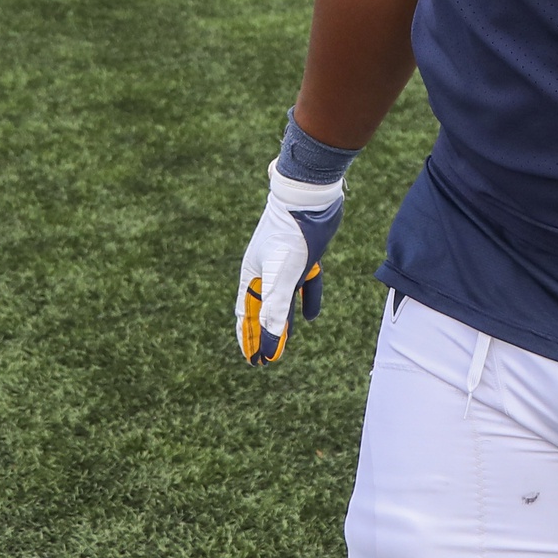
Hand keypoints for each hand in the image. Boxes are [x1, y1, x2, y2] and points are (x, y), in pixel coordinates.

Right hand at [236, 163, 344, 364]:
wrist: (310, 197)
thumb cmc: (290, 235)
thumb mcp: (281, 277)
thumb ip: (275, 311)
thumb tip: (269, 346)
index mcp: (252, 275)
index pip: (247, 315)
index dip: (249, 338)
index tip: (253, 361)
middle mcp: (266, 270)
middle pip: (262, 310)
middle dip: (263, 334)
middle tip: (265, 360)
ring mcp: (286, 262)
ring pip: (282, 299)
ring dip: (282, 320)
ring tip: (284, 340)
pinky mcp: (305, 255)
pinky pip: (303, 283)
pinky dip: (306, 299)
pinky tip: (310, 316)